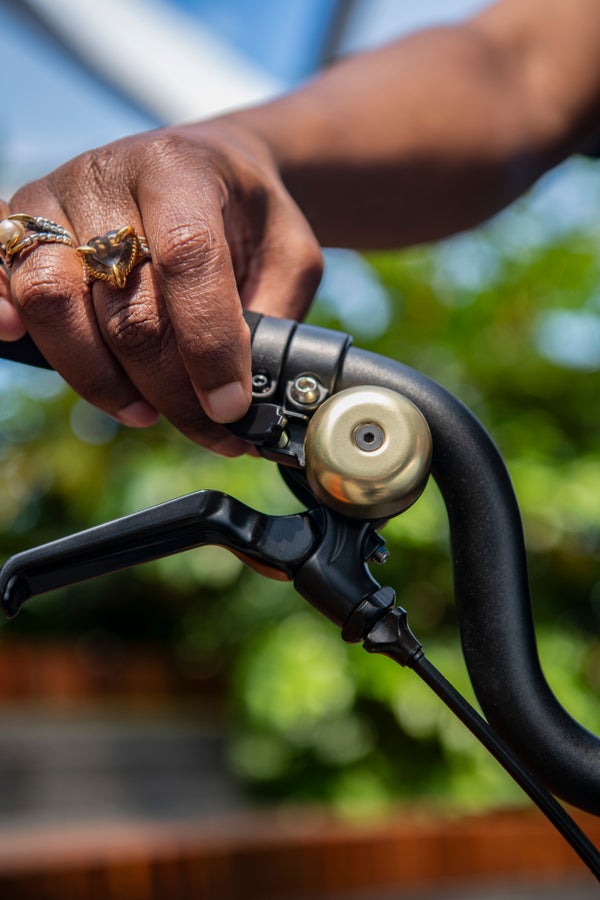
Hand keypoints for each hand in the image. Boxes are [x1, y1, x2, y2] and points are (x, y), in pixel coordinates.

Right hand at [0, 121, 322, 453]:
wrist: (202, 164)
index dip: (208, 343)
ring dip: (100, 378)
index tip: (230, 405)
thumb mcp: (289, 252)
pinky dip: (6, 317)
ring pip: (53, 302)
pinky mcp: (20, 223)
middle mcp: (107, 177)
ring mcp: (54, 199)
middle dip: (169, 387)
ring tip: (146, 411)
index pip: (187, 258)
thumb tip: (256, 393)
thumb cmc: (245, 213)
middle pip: (124, 305)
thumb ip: (276, 312)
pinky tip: (21, 344)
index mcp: (180, 171)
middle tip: (209, 428)